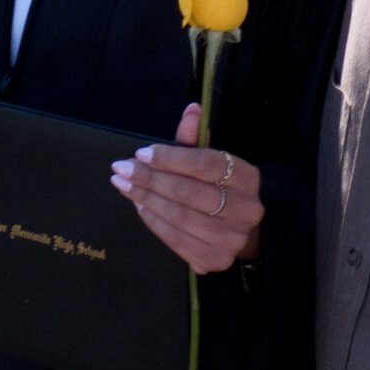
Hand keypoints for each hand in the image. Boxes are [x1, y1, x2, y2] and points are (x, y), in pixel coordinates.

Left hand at [110, 104, 262, 273]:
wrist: (238, 230)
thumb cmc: (219, 188)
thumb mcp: (210, 160)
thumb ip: (196, 139)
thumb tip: (191, 110)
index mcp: (248, 177)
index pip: (206, 164)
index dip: (171, 158)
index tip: (141, 153)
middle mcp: (246, 210)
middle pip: (189, 192)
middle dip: (150, 178)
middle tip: (122, 168)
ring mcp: (232, 238)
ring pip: (179, 216)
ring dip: (146, 199)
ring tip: (124, 185)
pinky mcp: (215, 260)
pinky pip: (175, 240)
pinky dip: (152, 221)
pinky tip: (138, 205)